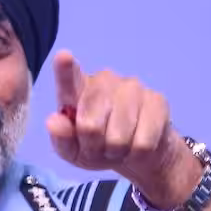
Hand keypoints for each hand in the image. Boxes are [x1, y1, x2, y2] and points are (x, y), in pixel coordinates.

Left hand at [45, 50, 199, 207]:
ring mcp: (132, 88)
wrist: (136, 153)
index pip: (69, 79)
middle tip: (99, 147)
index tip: (63, 56)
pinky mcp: (157, 101)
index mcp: (78, 89)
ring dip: (116, 152)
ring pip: (118, 138)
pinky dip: (136, 154)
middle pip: (91, 127)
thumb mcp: (73, 151)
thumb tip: (53, 122)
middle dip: (93, 147)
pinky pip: (142, 143)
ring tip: (118, 147)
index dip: (64, 69)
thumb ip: (61, 138)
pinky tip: (137, 145)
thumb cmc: (97, 147)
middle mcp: (104, 81)